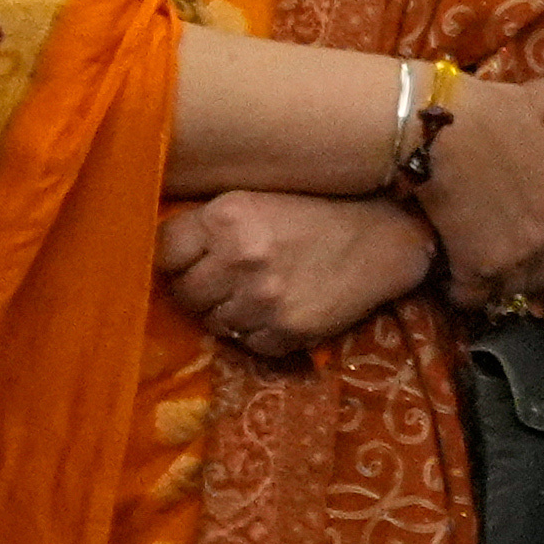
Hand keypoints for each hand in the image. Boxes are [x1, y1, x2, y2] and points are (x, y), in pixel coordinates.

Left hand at [160, 193, 439, 360]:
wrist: (383, 239)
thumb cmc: (315, 213)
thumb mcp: (256, 200)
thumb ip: (209, 225)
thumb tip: (160, 255)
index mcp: (227, 216)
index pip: (163, 252)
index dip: (176, 258)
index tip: (191, 259)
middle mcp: (241, 258)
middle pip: (183, 293)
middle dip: (199, 289)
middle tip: (226, 280)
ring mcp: (264, 299)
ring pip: (213, 323)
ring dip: (229, 313)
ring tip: (258, 293)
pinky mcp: (287, 330)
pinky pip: (248, 343)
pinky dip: (259, 332)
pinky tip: (281, 310)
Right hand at [407, 59, 543, 298]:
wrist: (437, 128)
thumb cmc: (486, 112)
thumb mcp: (531, 102)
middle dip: (530, 271)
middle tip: (507, 265)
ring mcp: (513, 255)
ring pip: (514, 291)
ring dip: (499, 287)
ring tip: (482, 278)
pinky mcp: (475, 267)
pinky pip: (476, 298)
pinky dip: (466, 295)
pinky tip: (455, 285)